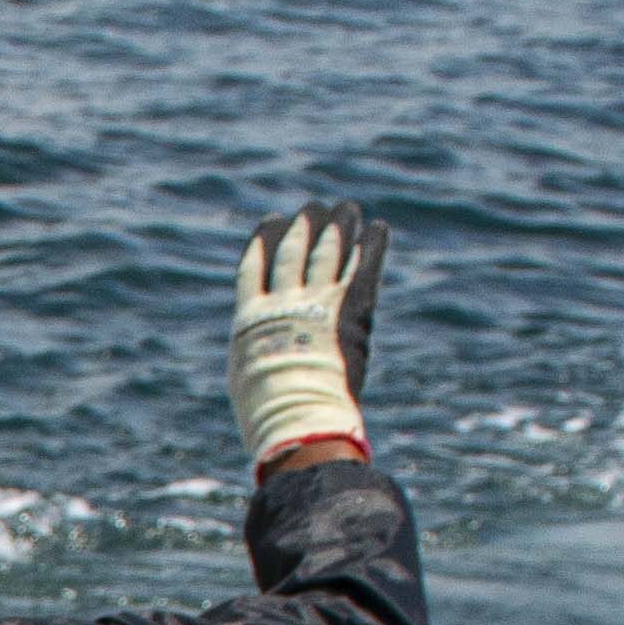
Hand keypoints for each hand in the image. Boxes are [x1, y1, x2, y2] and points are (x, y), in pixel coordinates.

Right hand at [228, 200, 386, 467]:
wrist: (298, 416)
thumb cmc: (267, 411)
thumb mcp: (246, 378)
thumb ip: (255, 351)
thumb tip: (256, 354)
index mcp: (252, 316)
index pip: (255, 265)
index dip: (264, 240)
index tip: (273, 221)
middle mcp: (285, 300)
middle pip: (294, 250)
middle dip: (304, 226)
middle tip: (314, 208)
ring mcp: (320, 301)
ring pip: (329, 251)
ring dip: (339, 227)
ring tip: (346, 208)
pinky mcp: (353, 308)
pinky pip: (364, 268)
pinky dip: (372, 246)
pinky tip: (378, 229)